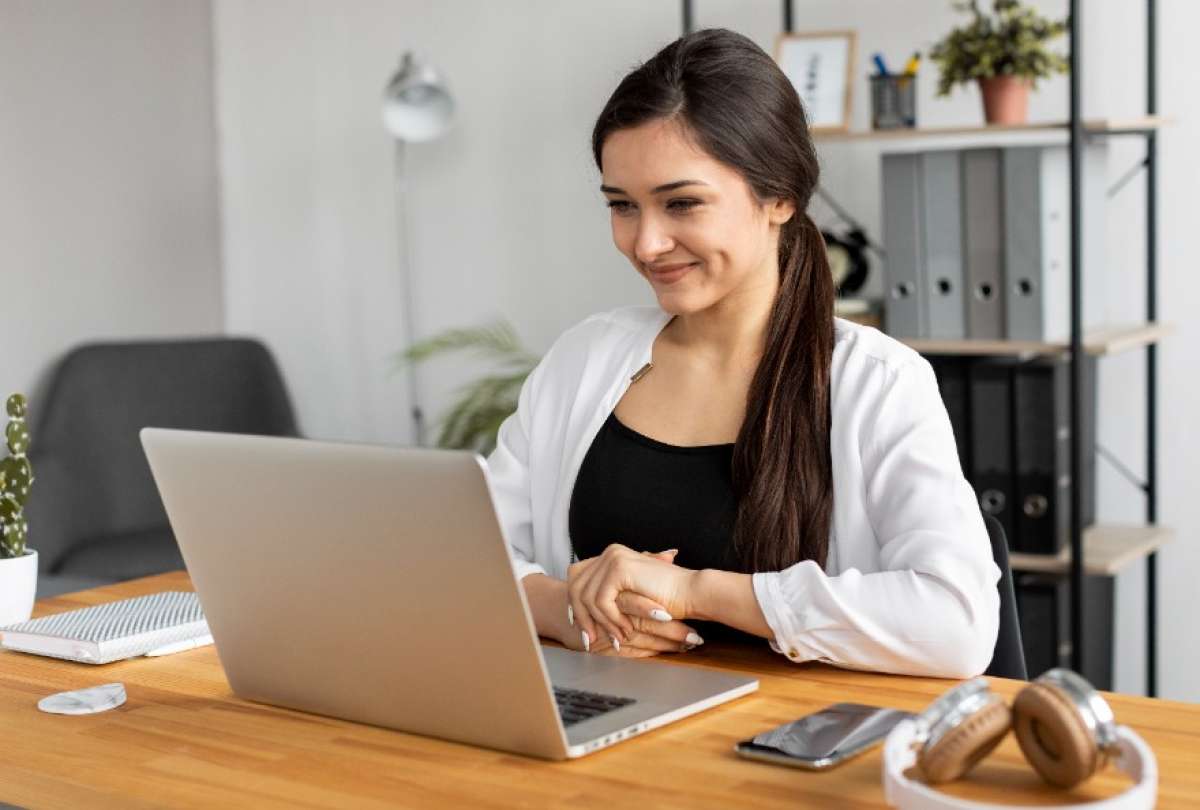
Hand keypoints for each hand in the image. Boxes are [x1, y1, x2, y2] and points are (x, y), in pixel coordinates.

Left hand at [567, 544, 699, 650]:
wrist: (691, 593)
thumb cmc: (668, 597)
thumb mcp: (631, 595)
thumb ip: (610, 596)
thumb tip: (577, 615)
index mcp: (612, 555)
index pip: (577, 577)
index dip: (574, 603)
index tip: (581, 626)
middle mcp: (610, 552)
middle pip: (575, 586)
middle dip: (581, 617)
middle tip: (589, 639)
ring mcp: (614, 558)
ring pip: (586, 597)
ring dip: (600, 623)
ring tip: (615, 638)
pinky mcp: (620, 569)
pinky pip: (601, 602)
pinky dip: (611, 620)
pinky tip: (624, 630)